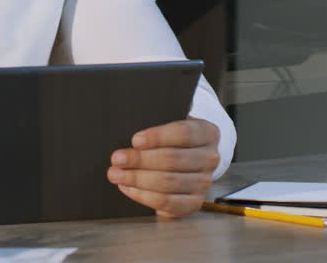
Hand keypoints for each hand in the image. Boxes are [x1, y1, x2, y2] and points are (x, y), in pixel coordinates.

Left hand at [106, 117, 220, 216]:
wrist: (190, 158)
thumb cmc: (173, 138)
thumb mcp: (170, 124)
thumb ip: (156, 127)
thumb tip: (130, 140)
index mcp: (207, 133)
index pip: (183, 133)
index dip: (157, 137)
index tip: (134, 140)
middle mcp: (210, 158)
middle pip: (173, 160)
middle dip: (140, 160)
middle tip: (117, 159)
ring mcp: (204, 182)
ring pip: (168, 182)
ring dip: (137, 179)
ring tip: (116, 174)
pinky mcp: (194, 202)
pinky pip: (167, 202)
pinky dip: (143, 196)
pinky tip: (127, 188)